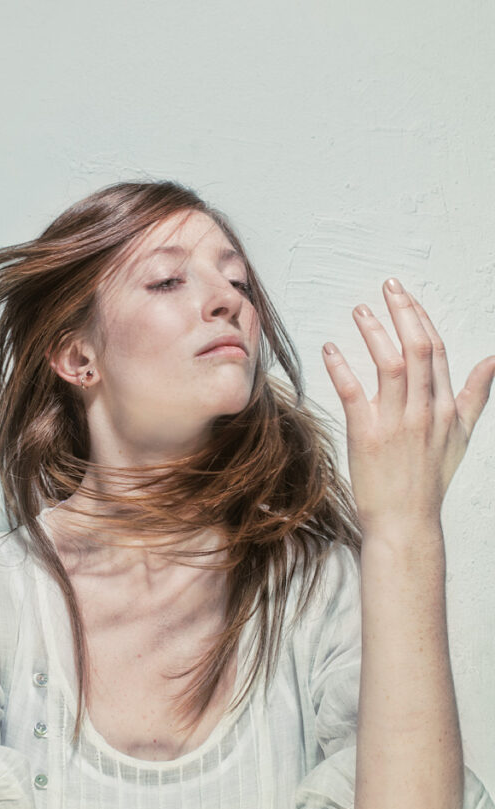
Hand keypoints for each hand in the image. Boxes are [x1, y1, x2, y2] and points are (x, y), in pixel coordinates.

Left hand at [322, 277, 494, 534]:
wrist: (406, 522)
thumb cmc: (429, 480)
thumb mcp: (461, 436)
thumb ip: (474, 395)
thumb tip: (492, 361)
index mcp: (446, 408)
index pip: (437, 351)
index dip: (421, 319)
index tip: (405, 297)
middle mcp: (425, 411)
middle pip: (419, 348)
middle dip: (403, 312)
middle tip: (387, 286)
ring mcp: (397, 423)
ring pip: (391, 365)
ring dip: (374, 332)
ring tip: (359, 311)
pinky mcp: (368, 436)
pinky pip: (354, 393)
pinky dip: (341, 368)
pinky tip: (330, 349)